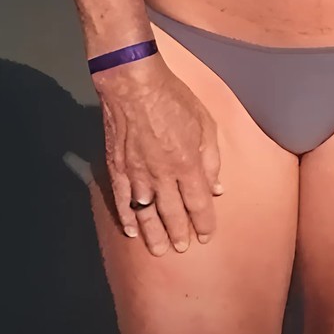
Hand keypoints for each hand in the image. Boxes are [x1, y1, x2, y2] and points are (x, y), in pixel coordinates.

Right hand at [96, 54, 222, 254]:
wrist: (133, 84)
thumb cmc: (173, 98)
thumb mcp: (205, 123)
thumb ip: (212, 158)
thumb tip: (217, 188)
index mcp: (187, 165)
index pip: (198, 203)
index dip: (204, 222)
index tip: (206, 236)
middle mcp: (162, 176)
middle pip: (173, 213)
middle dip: (180, 233)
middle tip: (183, 248)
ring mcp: (137, 174)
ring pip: (146, 213)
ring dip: (154, 233)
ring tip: (160, 250)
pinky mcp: (117, 168)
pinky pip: (122, 200)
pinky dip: (127, 218)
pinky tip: (132, 231)